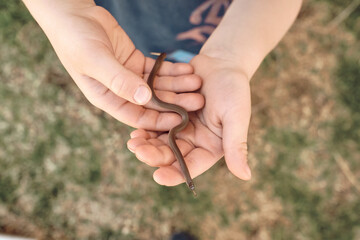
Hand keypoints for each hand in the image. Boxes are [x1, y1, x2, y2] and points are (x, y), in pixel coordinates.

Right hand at [26, 1, 203, 129]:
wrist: (73, 14)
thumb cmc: (75, 39)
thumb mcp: (95, 60)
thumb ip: (118, 80)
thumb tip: (145, 99)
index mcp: (107, 98)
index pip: (137, 116)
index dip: (159, 120)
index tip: (181, 120)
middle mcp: (120, 91)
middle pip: (153, 102)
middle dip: (175, 102)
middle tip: (198, 100)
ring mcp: (128, 77)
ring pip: (158, 85)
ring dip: (178, 85)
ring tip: (198, 82)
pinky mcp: (135, 62)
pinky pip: (157, 69)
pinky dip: (172, 69)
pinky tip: (188, 69)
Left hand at [127, 54, 251, 185]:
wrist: (222, 63)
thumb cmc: (234, 90)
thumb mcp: (236, 117)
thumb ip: (237, 145)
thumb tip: (245, 176)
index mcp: (209, 147)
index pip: (191, 166)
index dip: (174, 174)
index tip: (158, 176)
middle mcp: (193, 141)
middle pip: (171, 154)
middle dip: (154, 155)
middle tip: (138, 152)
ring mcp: (179, 127)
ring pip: (160, 140)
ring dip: (146, 143)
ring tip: (132, 142)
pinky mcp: (168, 113)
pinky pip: (155, 122)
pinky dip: (145, 126)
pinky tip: (134, 127)